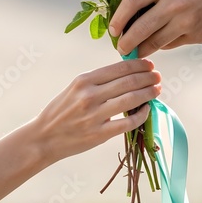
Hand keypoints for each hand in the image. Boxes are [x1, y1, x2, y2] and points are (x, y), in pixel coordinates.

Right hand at [34, 58, 160, 161]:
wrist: (43, 137)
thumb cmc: (62, 110)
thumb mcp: (76, 88)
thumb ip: (99, 80)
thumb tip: (129, 72)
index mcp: (84, 80)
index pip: (119, 68)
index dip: (139, 65)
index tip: (150, 64)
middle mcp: (89, 95)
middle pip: (129, 82)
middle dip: (148, 77)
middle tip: (158, 76)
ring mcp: (94, 115)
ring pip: (131, 100)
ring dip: (148, 93)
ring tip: (157, 90)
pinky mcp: (98, 134)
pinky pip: (127, 123)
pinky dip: (141, 115)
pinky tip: (147, 110)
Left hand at [109, 0, 201, 56]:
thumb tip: (131, 3)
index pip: (131, 2)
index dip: (117, 18)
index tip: (113, 29)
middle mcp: (175, 3)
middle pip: (139, 29)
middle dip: (125, 43)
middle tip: (121, 48)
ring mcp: (188, 21)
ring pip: (155, 43)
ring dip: (142, 50)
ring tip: (136, 52)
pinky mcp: (200, 35)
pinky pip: (173, 44)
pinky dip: (164, 45)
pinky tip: (161, 43)